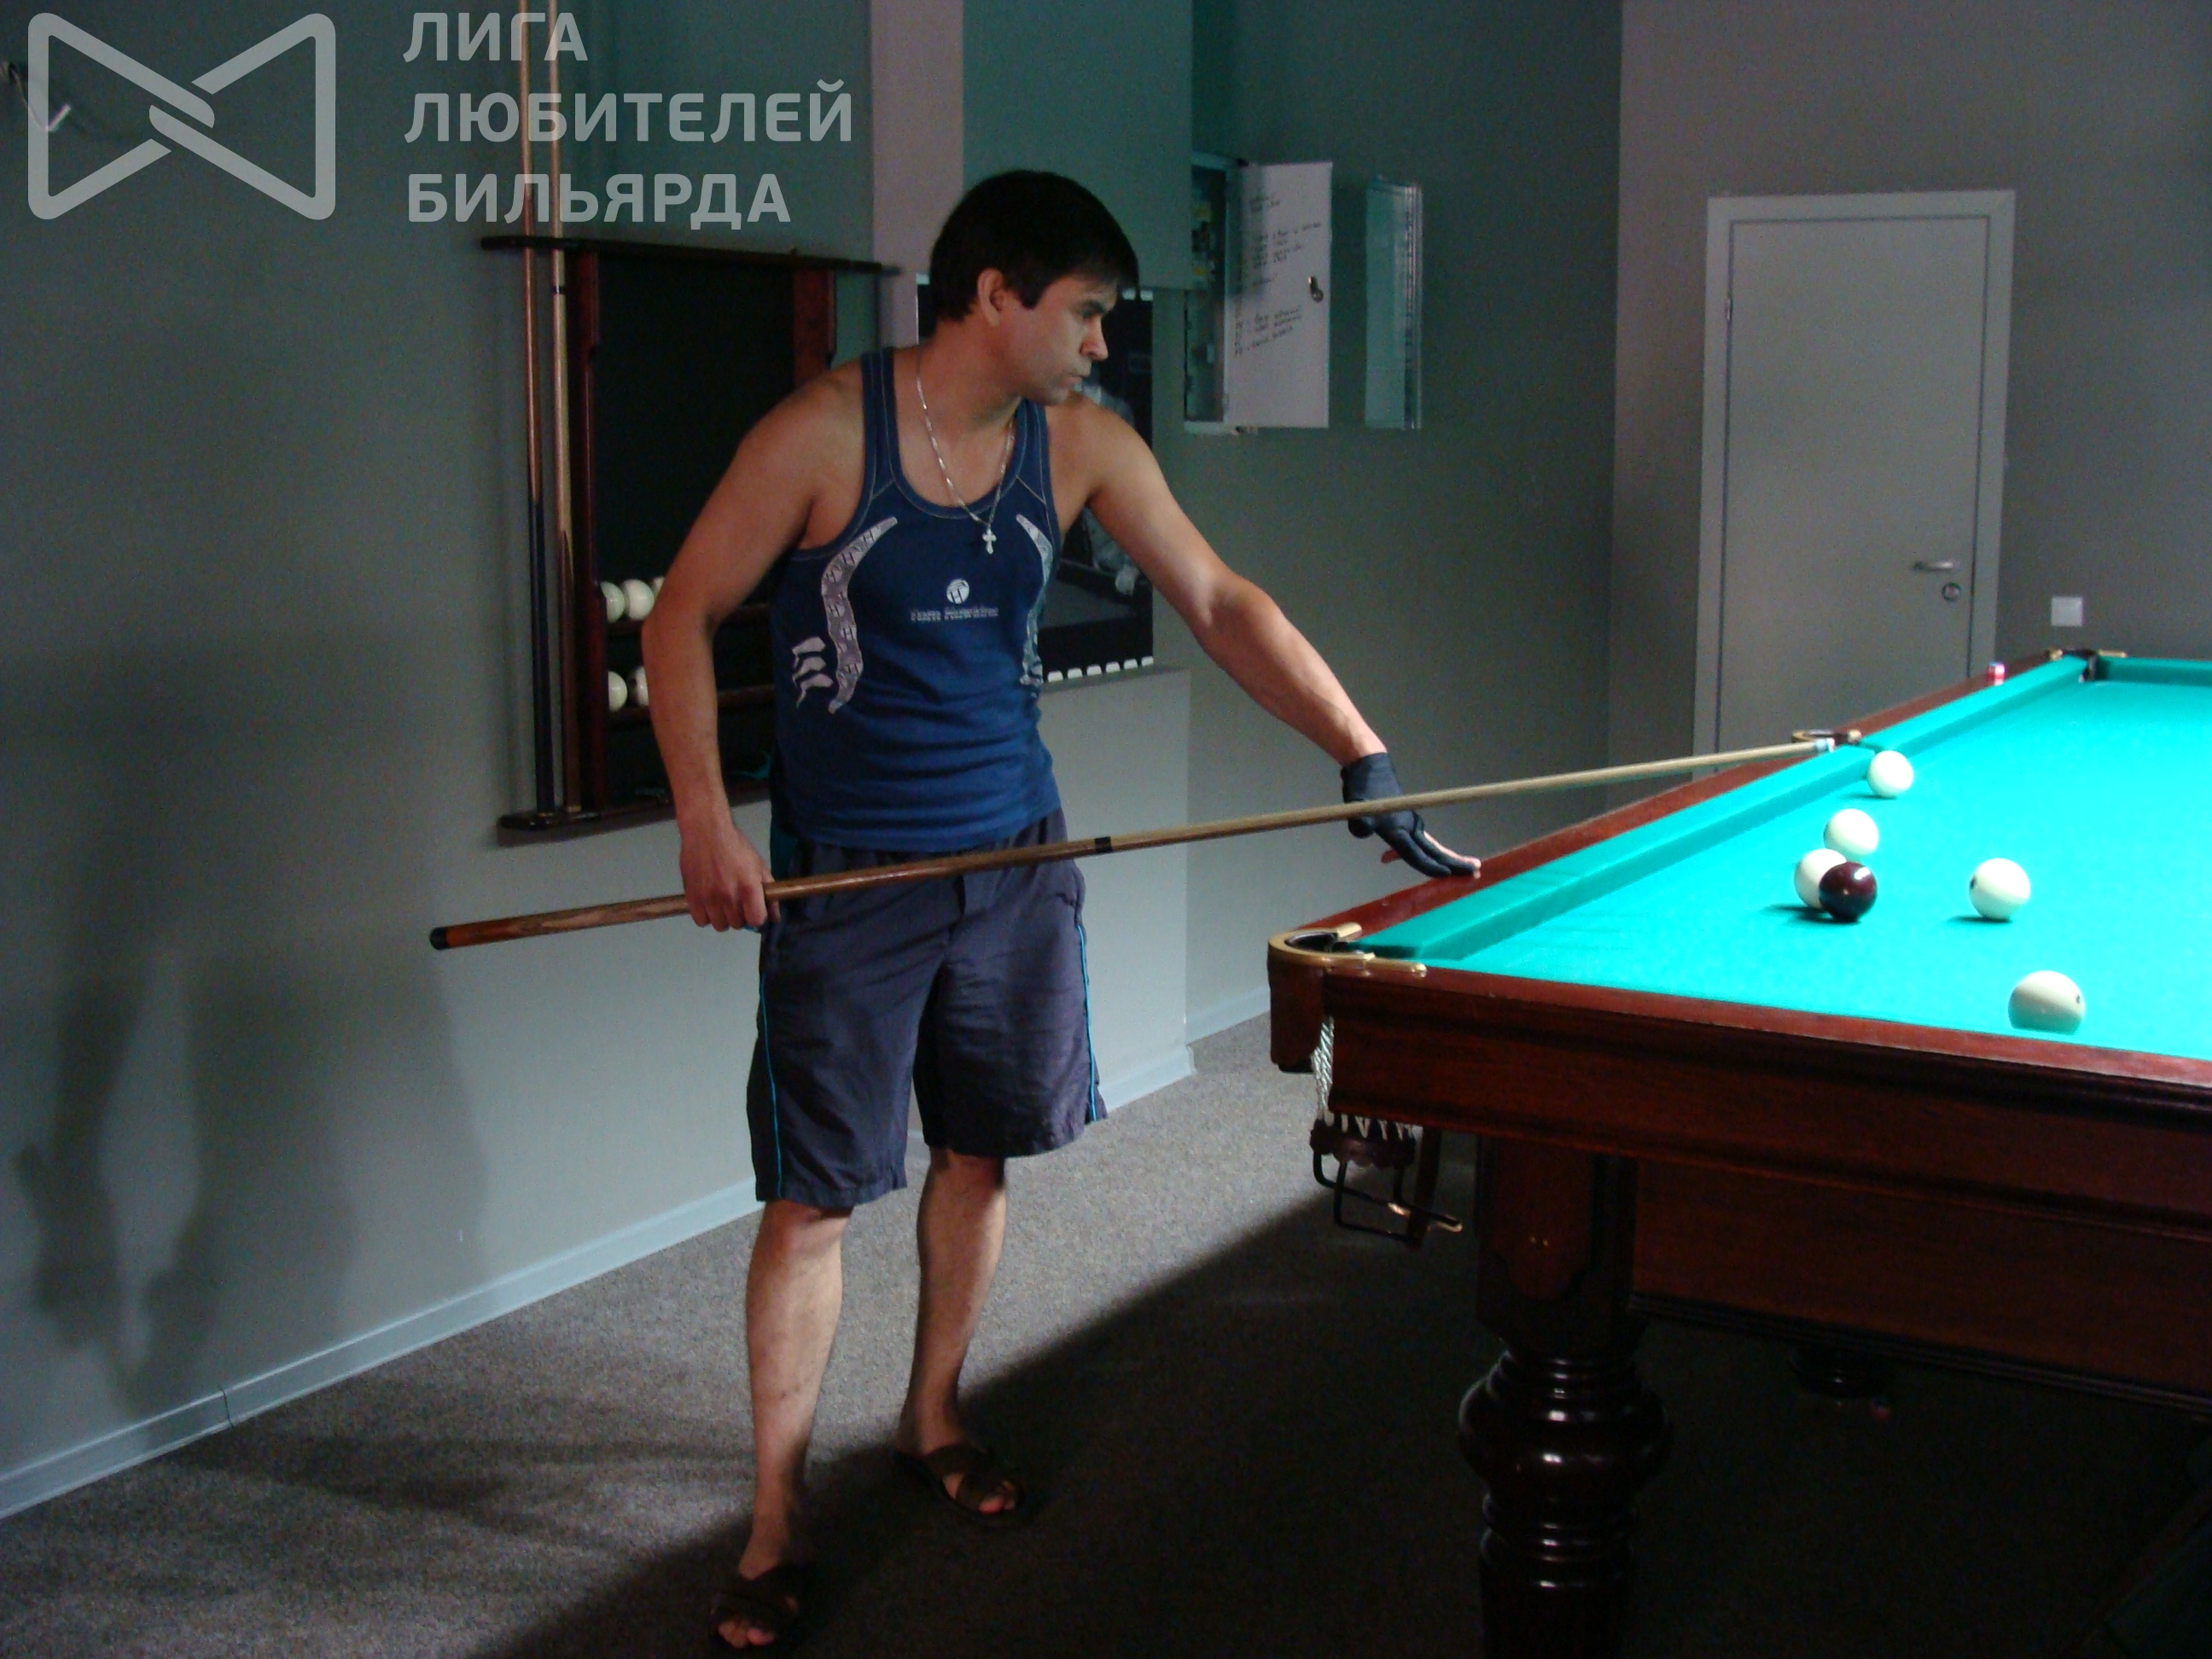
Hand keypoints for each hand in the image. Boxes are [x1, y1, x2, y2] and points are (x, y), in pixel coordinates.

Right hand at [677, 811, 774, 930]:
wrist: (706, 832)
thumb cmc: (736, 847)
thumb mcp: (759, 867)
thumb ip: (769, 894)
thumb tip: (775, 918)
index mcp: (748, 888)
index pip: (756, 920)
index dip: (756, 917)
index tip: (753, 910)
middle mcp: (729, 896)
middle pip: (737, 924)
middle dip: (740, 916)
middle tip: (736, 902)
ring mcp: (708, 898)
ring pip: (719, 925)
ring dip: (723, 917)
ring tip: (721, 903)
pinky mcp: (691, 897)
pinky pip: (700, 921)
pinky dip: (705, 916)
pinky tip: (708, 904)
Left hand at [1341, 752, 1478, 879]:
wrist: (1370, 765)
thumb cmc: (1364, 788)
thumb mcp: (1357, 808)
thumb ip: (1361, 826)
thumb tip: (1365, 833)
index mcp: (1399, 829)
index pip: (1418, 855)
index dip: (1432, 867)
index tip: (1449, 875)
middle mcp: (1409, 828)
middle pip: (1434, 851)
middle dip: (1454, 863)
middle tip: (1476, 872)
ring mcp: (1410, 822)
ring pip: (1429, 846)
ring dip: (1443, 859)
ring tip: (1457, 870)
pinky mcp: (1406, 818)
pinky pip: (1418, 841)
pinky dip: (1423, 852)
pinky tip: (1407, 859)